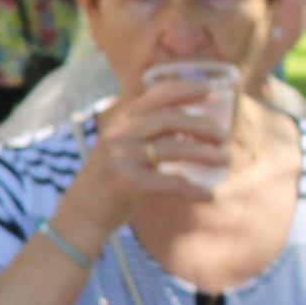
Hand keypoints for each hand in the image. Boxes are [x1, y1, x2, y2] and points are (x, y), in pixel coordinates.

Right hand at [59, 69, 232, 243]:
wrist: (81, 215)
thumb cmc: (108, 182)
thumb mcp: (121, 148)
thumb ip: (146, 132)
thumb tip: (189, 121)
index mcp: (120, 122)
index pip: (156, 96)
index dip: (184, 89)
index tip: (208, 91)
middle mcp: (119, 135)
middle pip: (170, 119)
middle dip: (203, 125)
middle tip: (223, 136)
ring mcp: (122, 158)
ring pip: (175, 148)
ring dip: (205, 154)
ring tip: (225, 159)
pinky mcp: (128, 183)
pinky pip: (171, 182)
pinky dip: (194, 189)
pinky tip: (209, 195)